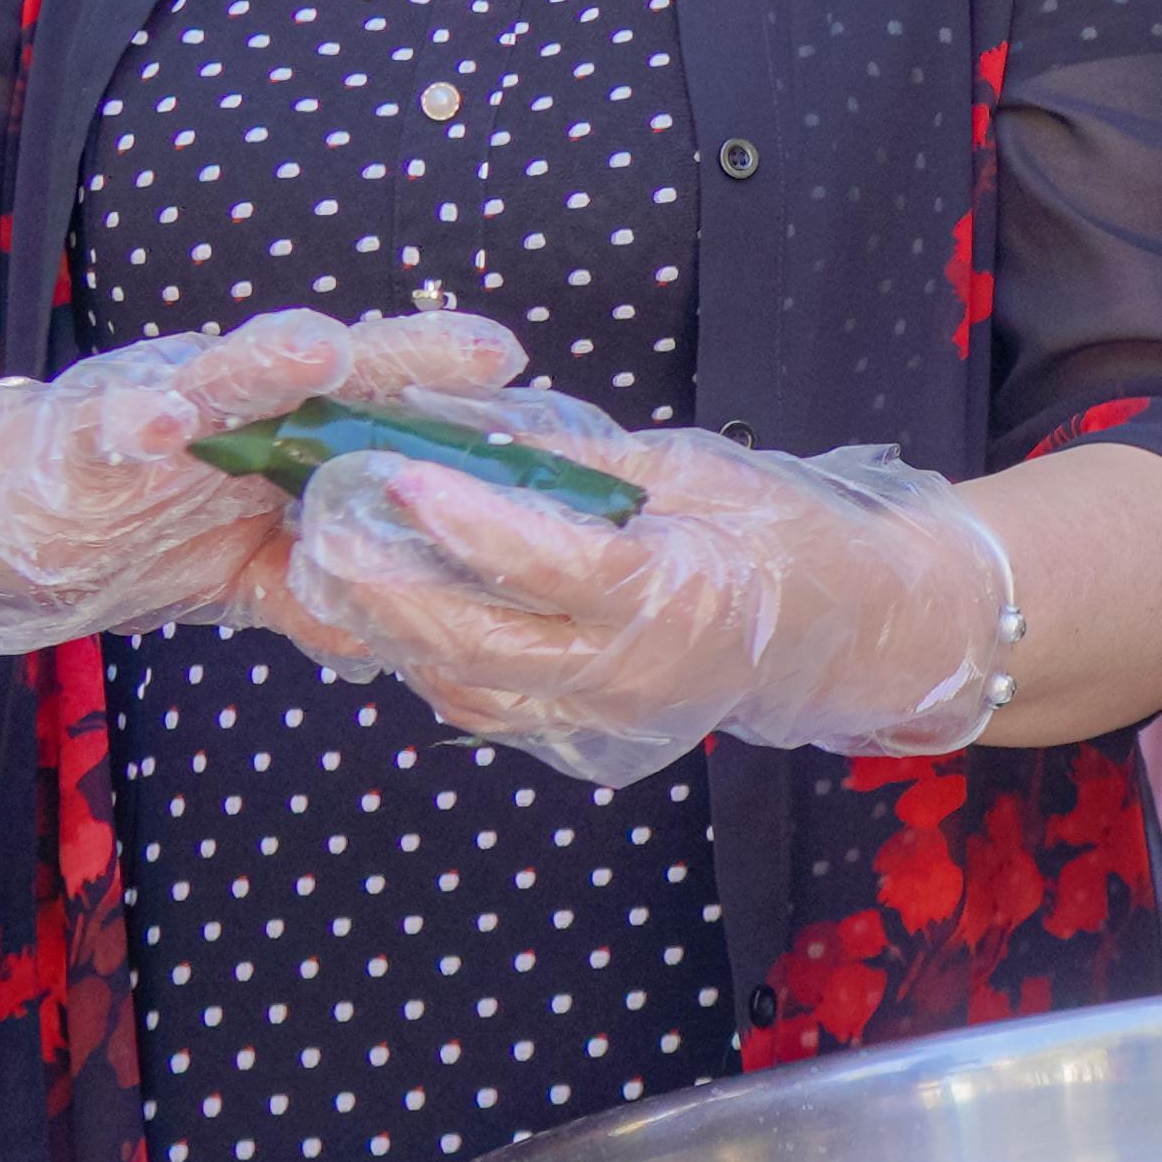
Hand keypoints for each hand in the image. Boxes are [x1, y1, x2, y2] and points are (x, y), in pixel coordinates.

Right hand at [0, 310, 527, 661]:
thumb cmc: (119, 530)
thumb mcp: (230, 575)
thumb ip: (309, 595)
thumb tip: (395, 644)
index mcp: (275, 435)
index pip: (380, 412)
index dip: (455, 409)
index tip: (543, 406)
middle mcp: (229, 404)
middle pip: (333, 376)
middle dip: (409, 359)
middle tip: (494, 349)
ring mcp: (153, 411)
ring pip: (224, 377)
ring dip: (270, 361)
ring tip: (324, 349)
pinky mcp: (75, 438)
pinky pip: (108, 427)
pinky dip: (134, 420)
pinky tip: (163, 419)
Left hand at [280, 411, 1016, 785]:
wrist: (841, 632)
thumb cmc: (780, 532)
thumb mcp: (692, 470)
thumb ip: (582, 461)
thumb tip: (477, 425)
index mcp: (670, 598)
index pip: (547, 565)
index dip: (465, 520)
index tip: (398, 469)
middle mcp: (627, 675)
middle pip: (478, 643)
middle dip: (387, 589)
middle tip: (320, 529)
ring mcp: (601, 718)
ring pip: (465, 684)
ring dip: (391, 629)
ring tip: (331, 565)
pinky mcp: (583, 736)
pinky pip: (485, 706)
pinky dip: (430, 661)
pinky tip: (392, 612)